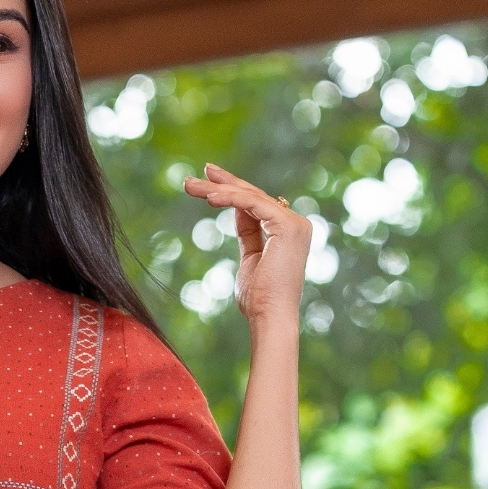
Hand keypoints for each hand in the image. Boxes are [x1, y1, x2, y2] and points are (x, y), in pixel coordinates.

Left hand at [183, 163, 308, 334]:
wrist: (269, 318)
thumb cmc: (259, 299)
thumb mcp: (249, 259)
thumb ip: (248, 234)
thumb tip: (238, 212)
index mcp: (288, 232)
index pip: (257, 205)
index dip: (233, 191)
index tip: (209, 182)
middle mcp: (296, 224)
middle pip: (254, 196)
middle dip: (225, 182)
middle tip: (201, 171)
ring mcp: (294, 224)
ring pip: (250, 197)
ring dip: (218, 189)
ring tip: (191, 185)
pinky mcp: (287, 226)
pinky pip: (252, 204)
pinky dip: (229, 198)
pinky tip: (208, 197)